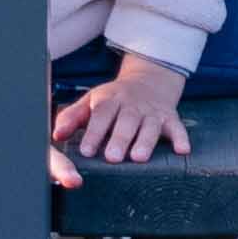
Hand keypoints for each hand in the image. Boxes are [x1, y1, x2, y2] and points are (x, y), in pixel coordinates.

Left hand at [50, 61, 190, 166]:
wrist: (149, 81)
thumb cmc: (114, 99)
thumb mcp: (91, 102)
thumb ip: (73, 117)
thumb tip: (55, 134)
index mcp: (110, 100)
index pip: (101, 115)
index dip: (94, 132)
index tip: (86, 150)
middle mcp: (132, 105)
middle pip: (126, 121)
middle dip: (120, 138)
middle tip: (112, 157)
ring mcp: (152, 111)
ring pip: (150, 125)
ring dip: (145, 140)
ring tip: (138, 157)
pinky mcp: (169, 117)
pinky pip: (177, 127)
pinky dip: (181, 137)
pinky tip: (182, 150)